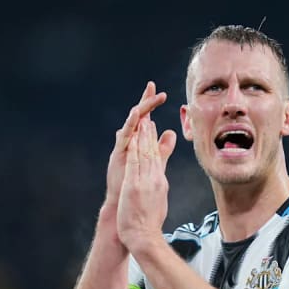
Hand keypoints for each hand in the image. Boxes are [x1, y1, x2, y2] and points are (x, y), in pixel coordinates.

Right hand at [105, 82, 175, 209]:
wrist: (125, 202)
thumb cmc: (136, 183)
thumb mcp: (153, 160)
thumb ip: (162, 147)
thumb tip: (170, 132)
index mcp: (138, 141)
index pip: (146, 119)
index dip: (151, 105)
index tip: (159, 91)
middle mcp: (130, 141)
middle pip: (138, 117)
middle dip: (145, 101)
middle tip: (152, 86)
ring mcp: (123, 147)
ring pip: (130, 125)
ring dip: (139, 110)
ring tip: (147, 99)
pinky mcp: (119, 154)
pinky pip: (124, 137)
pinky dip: (130, 126)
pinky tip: (136, 116)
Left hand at [117, 117, 176, 253]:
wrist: (145, 237)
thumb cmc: (149, 225)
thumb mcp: (158, 202)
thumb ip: (158, 187)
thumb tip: (162, 181)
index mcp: (160, 183)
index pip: (158, 158)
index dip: (154, 142)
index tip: (152, 130)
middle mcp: (155, 180)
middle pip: (153, 153)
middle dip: (150, 134)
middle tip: (148, 118)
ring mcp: (145, 182)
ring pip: (145, 155)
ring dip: (143, 137)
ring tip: (143, 122)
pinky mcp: (134, 186)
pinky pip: (134, 164)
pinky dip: (134, 150)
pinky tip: (133, 139)